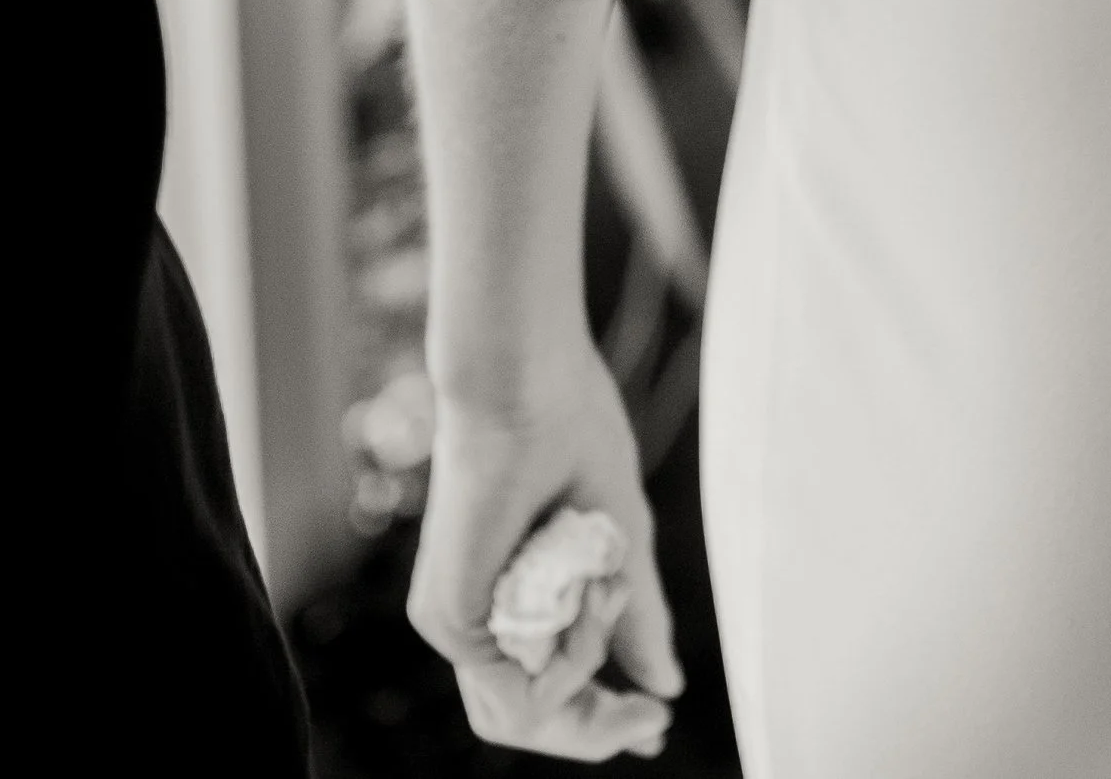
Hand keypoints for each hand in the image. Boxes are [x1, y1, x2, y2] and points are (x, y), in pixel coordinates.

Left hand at [409, 352, 680, 759]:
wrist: (528, 379)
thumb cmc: (570, 432)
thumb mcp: (618, 545)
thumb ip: (632, 620)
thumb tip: (663, 686)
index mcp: (506, 594)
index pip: (539, 693)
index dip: (596, 723)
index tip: (655, 724)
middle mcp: (471, 616)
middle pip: (528, 721)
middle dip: (598, 730)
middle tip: (652, 721)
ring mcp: (452, 622)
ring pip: (526, 715)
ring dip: (589, 669)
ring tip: (613, 590)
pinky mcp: (447, 619)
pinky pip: (520, 690)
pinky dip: (572, 654)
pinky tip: (592, 590)